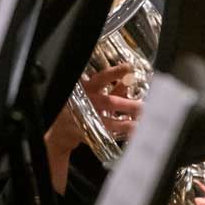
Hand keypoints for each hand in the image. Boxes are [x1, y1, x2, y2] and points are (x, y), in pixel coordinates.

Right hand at [43, 65, 140, 192]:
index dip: (114, 73)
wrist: (60, 131)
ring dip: (126, 124)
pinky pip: (105, 136)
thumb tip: (129, 81)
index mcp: (85, 89)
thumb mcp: (92, 94)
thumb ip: (111, 89)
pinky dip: (119, 136)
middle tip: (143, 107)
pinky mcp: (85, 134)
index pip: (100, 78)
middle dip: (128, 105)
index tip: (128, 68)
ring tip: (141, 125)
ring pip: (108, 122)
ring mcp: (84, 119)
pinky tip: (131, 135)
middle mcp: (84, 102)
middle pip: (108, 102)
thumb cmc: (79, 108)